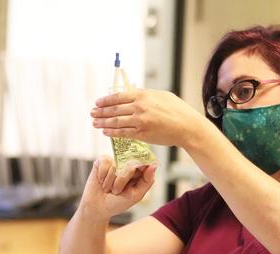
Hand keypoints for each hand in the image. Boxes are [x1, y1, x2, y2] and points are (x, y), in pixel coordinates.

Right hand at [79, 156, 155, 218]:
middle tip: (116, 191)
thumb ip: (147, 181)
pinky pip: (105, 162)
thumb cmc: (118, 203)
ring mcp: (115, 161)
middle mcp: (128, 165)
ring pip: (115, 165)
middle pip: (129, 164)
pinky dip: (102, 174)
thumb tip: (154, 165)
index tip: (136, 175)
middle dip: (121, 181)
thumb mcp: (135, 196)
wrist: (97, 208)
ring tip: (108, 189)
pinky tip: (101, 181)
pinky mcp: (102, 161)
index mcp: (139, 173)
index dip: (142, 165)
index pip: (145, 162)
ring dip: (110, 181)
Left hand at [91, 89, 205, 146]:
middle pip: (114, 109)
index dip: (105, 100)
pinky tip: (105, 132)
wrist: (188, 126)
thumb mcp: (160, 95)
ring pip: (116, 122)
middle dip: (100, 112)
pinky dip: (112, 132)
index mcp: (143, 95)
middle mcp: (140, 107)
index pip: (118, 96)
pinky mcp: (142, 134)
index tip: (97, 103)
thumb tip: (130, 94)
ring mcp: (140, 121)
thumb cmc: (177, 110)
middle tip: (92, 113)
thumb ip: (144, 95)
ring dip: (103, 123)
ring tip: (95, 123)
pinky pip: (123, 133)